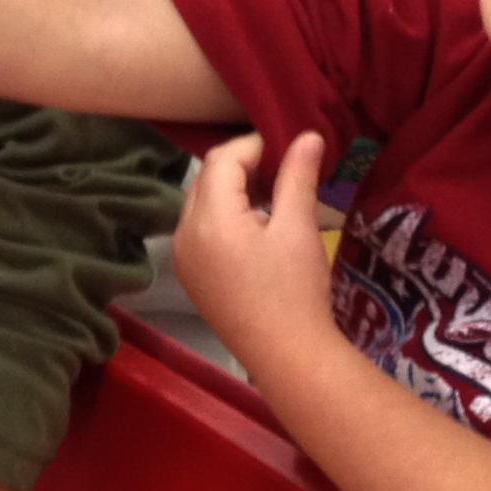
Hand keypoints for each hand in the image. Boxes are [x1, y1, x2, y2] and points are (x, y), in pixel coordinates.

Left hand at [172, 131, 337, 391]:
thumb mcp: (297, 227)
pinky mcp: (190, 276)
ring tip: (273, 196)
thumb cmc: (295, 290)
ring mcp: (182, 257)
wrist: (286, 356)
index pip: (222, 159)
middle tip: (282, 169)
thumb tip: (307, 135)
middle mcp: (183, 234)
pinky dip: (223, 217)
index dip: (254, 145)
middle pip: (206, 179)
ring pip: (201, 203)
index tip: (288, 148)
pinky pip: (200, 230)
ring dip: (232, 191)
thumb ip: (296, 176)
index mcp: (208, 220)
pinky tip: (256, 227)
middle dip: (241, 166)